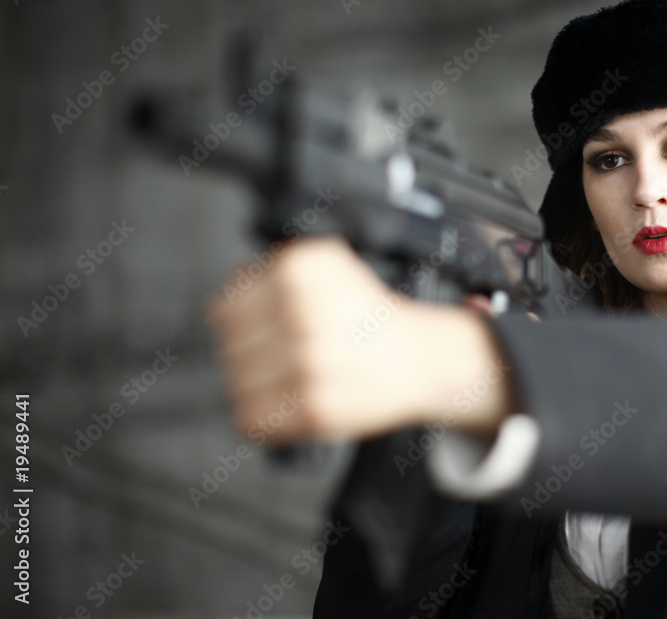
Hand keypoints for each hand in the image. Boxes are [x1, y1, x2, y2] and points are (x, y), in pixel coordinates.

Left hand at [206, 237, 514, 445]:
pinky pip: (253, 420)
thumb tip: (218, 309)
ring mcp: (309, 361)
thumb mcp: (325, 270)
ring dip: (259, 388)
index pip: (228, 305)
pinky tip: (294, 403)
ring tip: (297, 379)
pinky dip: (267, 419)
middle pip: (230, 346)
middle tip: (289, 355)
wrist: (424, 358)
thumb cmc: (372, 319)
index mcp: (303, 269)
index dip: (245, 321)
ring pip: (237, 384)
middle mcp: (304, 311)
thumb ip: (268, 278)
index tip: (268, 328)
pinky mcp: (315, 407)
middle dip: (253, 354)